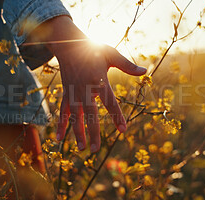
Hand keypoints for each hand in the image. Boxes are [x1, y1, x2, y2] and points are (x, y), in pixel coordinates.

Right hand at [26, 16, 146, 152]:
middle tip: (96, 149)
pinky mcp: (66, 93)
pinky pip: (63, 111)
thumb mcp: (111, 54)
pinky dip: (61, 124)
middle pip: (89, 114)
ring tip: (82, 148)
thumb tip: (145, 71)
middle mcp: (84, 89)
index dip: (116, 116)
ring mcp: (73, 92)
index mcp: (98, 80)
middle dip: (92, 132)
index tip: (123, 130)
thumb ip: (127, 65)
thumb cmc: (93, 49)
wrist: (69, 44)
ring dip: (77, 132)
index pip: (110, 102)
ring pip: (75, 116)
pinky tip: (59, 139)